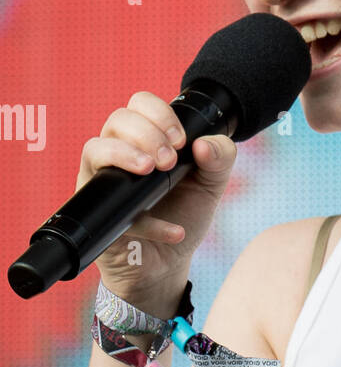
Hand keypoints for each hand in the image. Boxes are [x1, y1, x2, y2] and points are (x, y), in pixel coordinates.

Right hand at [77, 90, 236, 306]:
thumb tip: (205, 144)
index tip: (182, 140)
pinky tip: (172, 230)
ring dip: (127, 156)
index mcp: (147, 139)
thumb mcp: (212, 185)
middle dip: (146, 134)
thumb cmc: (184, 215)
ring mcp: (103, 180)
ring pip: (95, 148)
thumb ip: (220, 158)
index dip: (159, 113)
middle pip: (117, 119)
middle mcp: (119, 153)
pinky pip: (106, 203)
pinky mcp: (97, 211)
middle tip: (169, 161)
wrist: (169, 263)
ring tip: (154, 172)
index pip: (140, 103)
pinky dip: (145, 220)